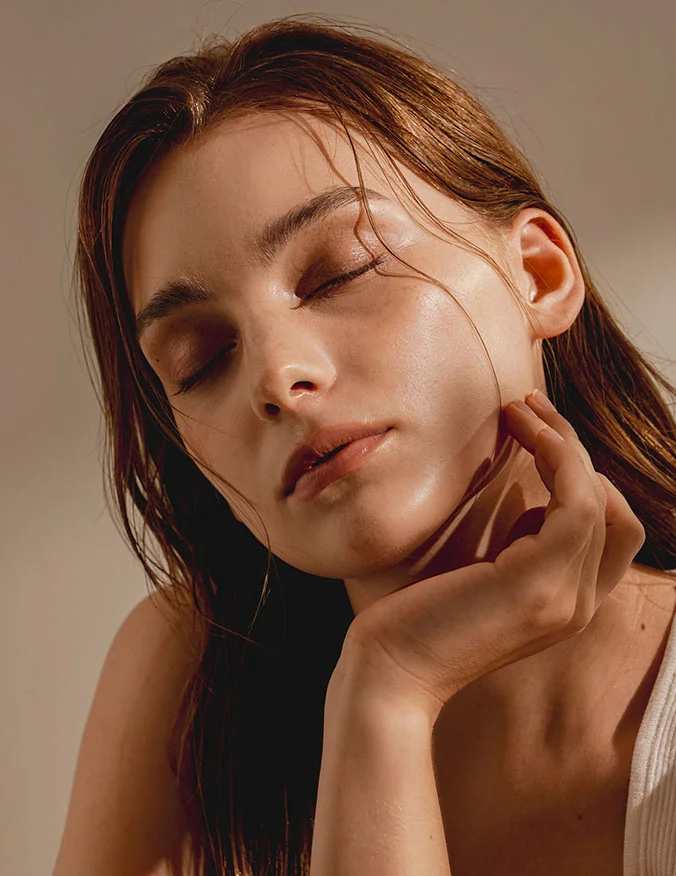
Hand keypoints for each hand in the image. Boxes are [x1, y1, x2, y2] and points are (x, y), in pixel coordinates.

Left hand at [339, 390, 645, 720]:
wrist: (388, 672)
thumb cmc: (417, 617)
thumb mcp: (480, 573)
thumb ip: (516, 543)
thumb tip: (528, 497)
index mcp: (567, 602)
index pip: (612, 530)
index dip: (584, 478)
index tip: (536, 437)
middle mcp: (580, 605)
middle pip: (613, 509)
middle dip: (576, 448)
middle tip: (530, 406)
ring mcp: (565, 599)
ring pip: (598, 498)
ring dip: (565, 441)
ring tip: (521, 409)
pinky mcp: (538, 585)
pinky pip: (576, 504)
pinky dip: (558, 457)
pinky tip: (524, 432)